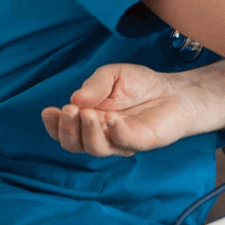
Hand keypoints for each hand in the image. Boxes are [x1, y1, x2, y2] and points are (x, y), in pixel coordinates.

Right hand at [40, 62, 215, 156]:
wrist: (175, 90)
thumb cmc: (141, 85)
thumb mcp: (113, 75)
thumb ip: (95, 85)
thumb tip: (75, 99)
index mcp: (88, 121)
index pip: (63, 131)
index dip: (53, 125)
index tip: (49, 111)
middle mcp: (100, 135)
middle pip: (74, 144)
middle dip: (68, 129)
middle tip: (70, 110)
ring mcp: (119, 142)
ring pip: (95, 148)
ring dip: (88, 132)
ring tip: (88, 113)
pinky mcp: (140, 142)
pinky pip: (123, 142)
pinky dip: (115, 131)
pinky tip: (111, 118)